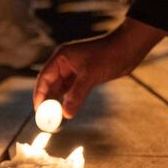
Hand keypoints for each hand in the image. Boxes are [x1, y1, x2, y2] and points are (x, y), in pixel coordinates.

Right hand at [33, 18, 167, 118]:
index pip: (44, 77)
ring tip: (54, 117)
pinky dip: (68, 100)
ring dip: (58, 102)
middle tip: (45, 118)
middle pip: (50, 84)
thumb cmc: (109, 55)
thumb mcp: (90, 76)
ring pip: (60, 89)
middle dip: (48, 101)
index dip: (40, 94)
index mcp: (61, 57)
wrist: (129, 49)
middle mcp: (64, 63)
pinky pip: (71, 90)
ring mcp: (73, 70)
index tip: (38, 110)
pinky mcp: (82, 76)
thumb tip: (66, 114)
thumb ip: (76, 95)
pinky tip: (66, 110)